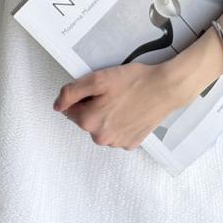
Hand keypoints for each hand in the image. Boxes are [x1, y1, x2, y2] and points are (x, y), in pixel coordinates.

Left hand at [53, 62, 184, 150]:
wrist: (165, 88)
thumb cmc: (134, 81)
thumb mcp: (98, 79)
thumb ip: (71, 92)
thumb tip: (57, 106)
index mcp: (89, 122)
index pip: (72, 109)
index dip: (84, 96)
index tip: (99, 89)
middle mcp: (101, 138)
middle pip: (88, 119)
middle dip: (95, 106)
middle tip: (113, 93)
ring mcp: (117, 143)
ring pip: (103, 127)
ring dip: (108, 116)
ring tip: (125, 101)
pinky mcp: (132, 143)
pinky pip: (118, 133)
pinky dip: (122, 123)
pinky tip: (132, 110)